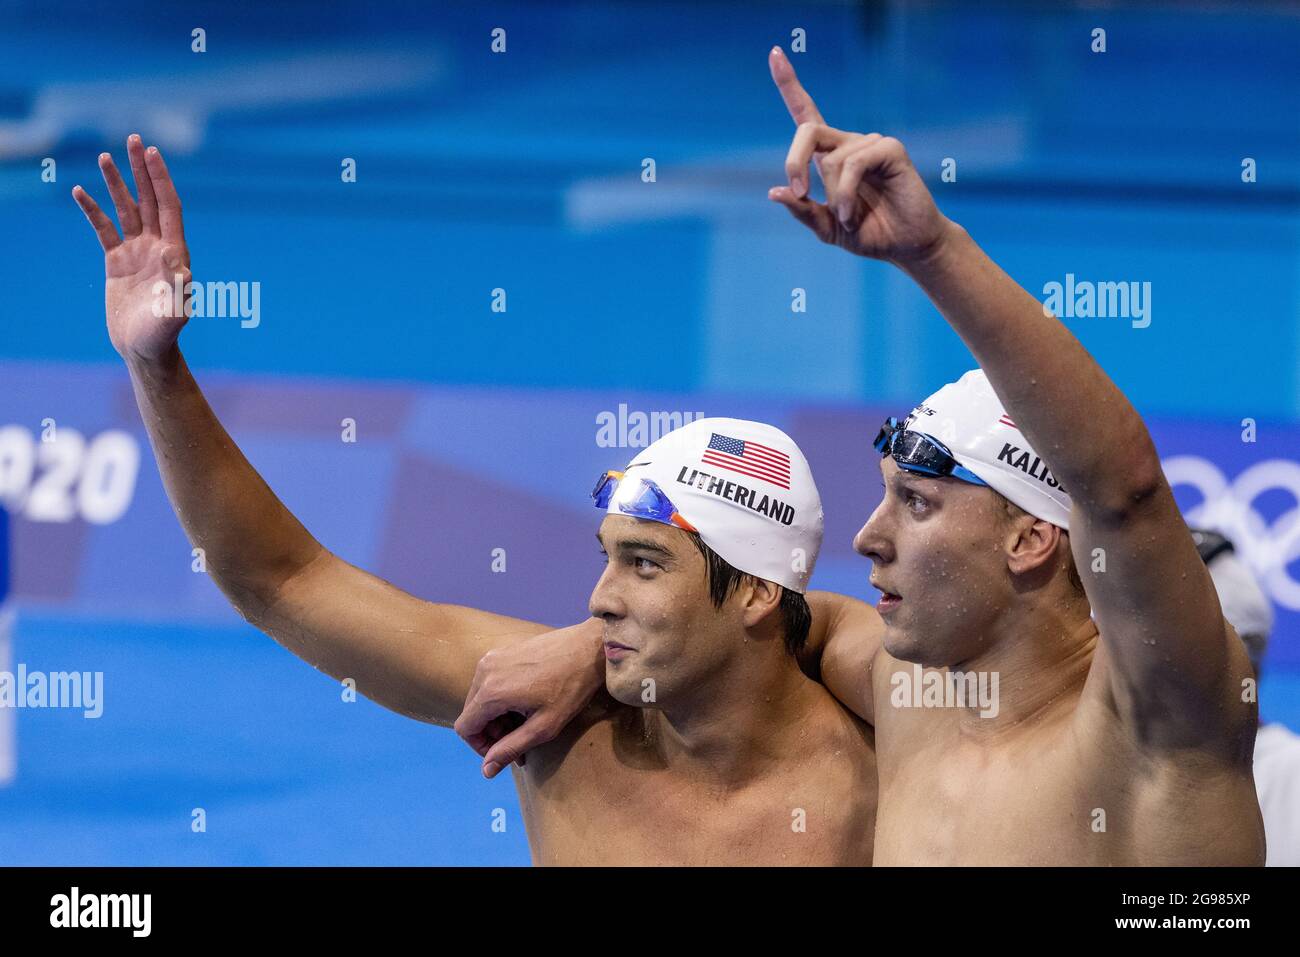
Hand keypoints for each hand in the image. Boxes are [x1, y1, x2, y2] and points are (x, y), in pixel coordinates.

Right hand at [73, 135, 191, 363]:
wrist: (144, 350)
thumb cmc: (162, 334)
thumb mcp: (174, 313)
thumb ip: (178, 289)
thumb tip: (178, 261)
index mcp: (174, 252)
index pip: (169, 207)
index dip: (161, 180)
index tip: (153, 153)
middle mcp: (157, 247)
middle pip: (149, 200)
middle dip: (142, 170)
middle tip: (134, 139)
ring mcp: (136, 252)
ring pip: (126, 210)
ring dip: (117, 184)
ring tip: (105, 157)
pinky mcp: (117, 262)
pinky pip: (103, 229)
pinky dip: (92, 211)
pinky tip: (80, 191)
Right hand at [454, 618, 604, 777]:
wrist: (589, 648)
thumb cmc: (571, 688)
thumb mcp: (543, 727)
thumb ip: (510, 748)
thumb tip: (486, 771)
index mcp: (491, 692)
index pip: (465, 728)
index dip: (480, 746)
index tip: (503, 752)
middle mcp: (485, 671)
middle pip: (472, 713)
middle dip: (492, 732)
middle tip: (520, 740)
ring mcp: (493, 658)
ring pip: (480, 698)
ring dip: (497, 716)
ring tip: (526, 722)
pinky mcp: (502, 651)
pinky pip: (490, 681)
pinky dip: (501, 698)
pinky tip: (525, 702)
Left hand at [767, 47, 951, 264]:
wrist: (905, 246)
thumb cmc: (869, 233)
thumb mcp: (827, 227)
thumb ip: (803, 211)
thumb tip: (774, 192)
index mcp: (829, 156)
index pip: (805, 112)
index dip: (789, 83)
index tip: (775, 53)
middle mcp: (848, 143)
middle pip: (807, 129)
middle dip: (793, 161)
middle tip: (799, 191)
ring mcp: (870, 143)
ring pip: (832, 161)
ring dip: (836, 197)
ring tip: (850, 217)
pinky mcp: (890, 149)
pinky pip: (854, 164)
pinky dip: (847, 194)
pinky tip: (853, 214)